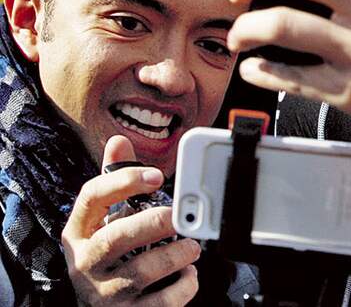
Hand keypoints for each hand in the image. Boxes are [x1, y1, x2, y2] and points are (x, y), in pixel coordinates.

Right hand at [62, 137, 199, 305]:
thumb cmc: (109, 255)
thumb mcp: (104, 219)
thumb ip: (115, 182)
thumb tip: (119, 140)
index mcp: (78, 232)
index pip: (92, 196)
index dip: (125, 181)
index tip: (157, 175)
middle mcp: (85, 263)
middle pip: (117, 237)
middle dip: (156, 222)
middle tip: (181, 216)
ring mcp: (103, 293)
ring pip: (142, 271)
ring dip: (177, 255)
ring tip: (192, 246)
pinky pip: (161, 301)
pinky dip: (184, 285)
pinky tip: (188, 274)